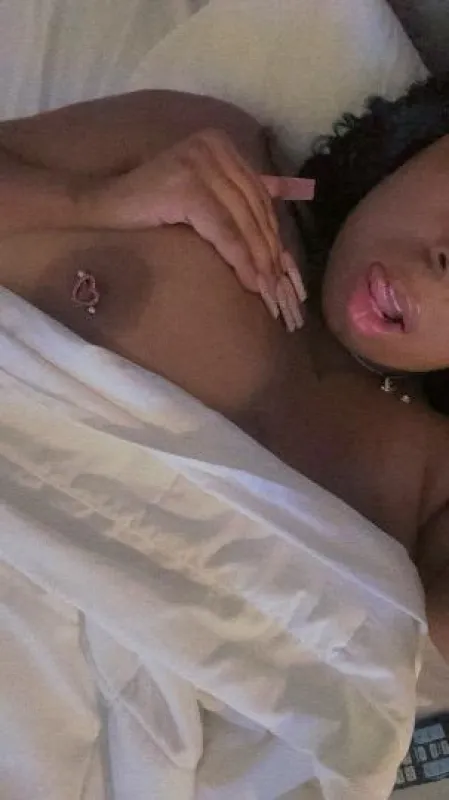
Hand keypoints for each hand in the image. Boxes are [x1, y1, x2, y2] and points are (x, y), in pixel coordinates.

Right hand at [87, 129, 314, 329]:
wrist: (102, 205)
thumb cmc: (149, 204)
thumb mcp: (201, 192)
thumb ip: (235, 193)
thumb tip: (282, 200)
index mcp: (220, 143)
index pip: (258, 194)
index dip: (274, 233)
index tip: (284, 268)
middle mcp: (213, 146)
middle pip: (254, 208)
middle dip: (270, 251)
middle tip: (281, 286)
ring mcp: (199, 164)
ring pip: (242, 221)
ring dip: (259, 261)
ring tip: (268, 291)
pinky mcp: (187, 187)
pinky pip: (223, 231)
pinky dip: (239, 259)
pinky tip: (249, 282)